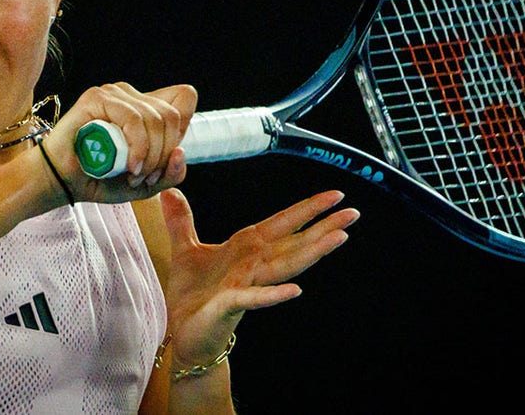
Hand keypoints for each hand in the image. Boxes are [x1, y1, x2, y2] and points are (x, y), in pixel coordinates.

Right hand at [43, 82, 196, 203]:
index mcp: (147, 108)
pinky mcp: (97, 98)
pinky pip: (133, 119)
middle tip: (145, 177)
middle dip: (164, 154)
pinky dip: (137, 147)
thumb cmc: (101, 180)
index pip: (184, 97)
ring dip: (150, 155)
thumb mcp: (147, 184)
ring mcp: (115, 94)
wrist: (64, 183)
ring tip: (133, 175)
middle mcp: (133, 96)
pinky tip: (128, 165)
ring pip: (154, 118)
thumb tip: (180, 152)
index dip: (182, 129)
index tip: (164, 158)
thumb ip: (171, 173)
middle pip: (172, 115)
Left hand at [158, 188, 357, 369]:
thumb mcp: (184, 249)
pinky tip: (296, 292)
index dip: (308, 209)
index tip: (335, 196)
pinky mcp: (231, 306)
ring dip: (312, 253)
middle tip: (354, 213)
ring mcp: (247, 285)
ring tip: (339, 238)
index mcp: (247, 248)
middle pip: (295, 242)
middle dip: (324, 227)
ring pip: (285, 266)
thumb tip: (170, 191)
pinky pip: (255, 299)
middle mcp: (254, 265)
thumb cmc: (191, 296)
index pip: (283, 223)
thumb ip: (181, 221)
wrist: (182, 333)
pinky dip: (274, 296)